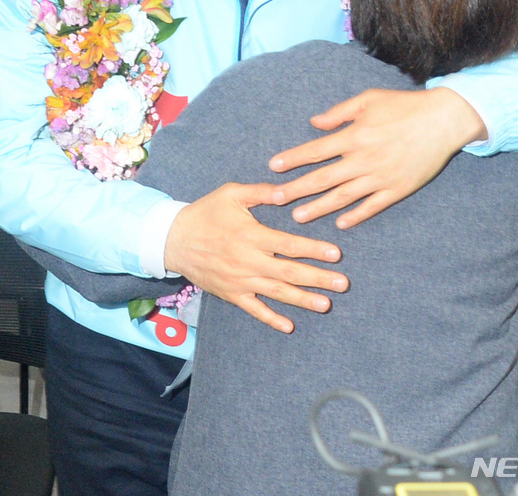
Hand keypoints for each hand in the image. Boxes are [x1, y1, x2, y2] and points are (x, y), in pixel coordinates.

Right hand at [163, 182, 348, 332]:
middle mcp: (249, 260)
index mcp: (252, 235)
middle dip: (318, 278)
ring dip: (303, 299)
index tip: (336, 254)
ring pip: (277, 292)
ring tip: (326, 304)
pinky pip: (254, 309)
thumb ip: (260, 192)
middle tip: (343, 283)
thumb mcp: (231, 193)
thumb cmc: (206, 212)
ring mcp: (240, 280)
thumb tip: (285, 192)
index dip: (314, 249)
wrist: (174, 239)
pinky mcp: (231, 293)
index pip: (290, 244)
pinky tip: (289, 325)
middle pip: (289, 271)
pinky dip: (271, 318)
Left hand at [268, 87, 485, 227]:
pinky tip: (340, 224)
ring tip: (298, 217)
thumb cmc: (404, 105)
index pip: (315, 151)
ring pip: (343, 197)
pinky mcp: (398, 189)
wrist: (443, 120)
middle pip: (323, 178)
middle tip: (274, 199)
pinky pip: (372, 206)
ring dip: (318, 208)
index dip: (293, 159)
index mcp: (354, 136)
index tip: (273, 167)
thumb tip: (314, 123)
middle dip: (296, 190)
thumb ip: (339, 113)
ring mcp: (380, 177)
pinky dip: (356, 216)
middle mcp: (363, 159)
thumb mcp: (368, 99)